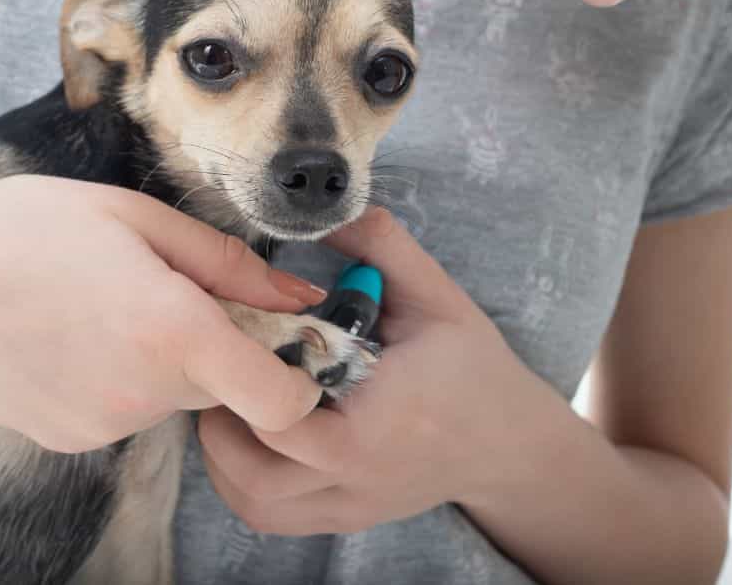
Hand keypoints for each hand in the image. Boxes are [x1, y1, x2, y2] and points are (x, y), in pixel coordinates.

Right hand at [0, 174, 330, 452]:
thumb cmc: (25, 229)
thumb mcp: (137, 217)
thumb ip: (230, 263)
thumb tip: (301, 294)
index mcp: (176, 332)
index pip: (284, 403)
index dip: (297, 376)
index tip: (281, 339)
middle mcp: (147, 393)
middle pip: (226, 387)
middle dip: (217, 345)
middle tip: (164, 289)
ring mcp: (105, 425)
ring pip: (173, 395)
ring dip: (163, 359)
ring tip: (101, 303)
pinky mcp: (71, 440)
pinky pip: (125, 409)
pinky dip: (118, 377)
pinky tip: (71, 333)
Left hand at [197, 208, 549, 534]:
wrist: (511, 442)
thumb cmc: (473, 366)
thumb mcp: (438, 297)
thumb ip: (386, 248)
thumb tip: (329, 212)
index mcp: (378, 421)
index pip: (282, 414)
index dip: (249, 374)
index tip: (244, 335)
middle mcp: (359, 475)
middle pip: (254, 472)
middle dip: (222, 422)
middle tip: (220, 370)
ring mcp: (350, 505)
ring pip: (255, 504)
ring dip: (224, 460)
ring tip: (229, 405)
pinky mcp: (345, 519)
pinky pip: (272, 517)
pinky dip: (244, 485)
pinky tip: (249, 441)